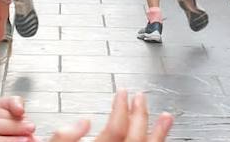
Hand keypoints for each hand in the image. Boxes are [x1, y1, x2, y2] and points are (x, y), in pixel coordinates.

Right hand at [50, 90, 171, 141]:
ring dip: (159, 131)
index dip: (121, 107)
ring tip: (166, 117)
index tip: (123, 92)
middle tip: (140, 96)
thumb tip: (81, 122)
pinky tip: (160, 136)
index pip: (116, 127)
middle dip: (139, 113)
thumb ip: (64, 136)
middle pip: (135, 135)